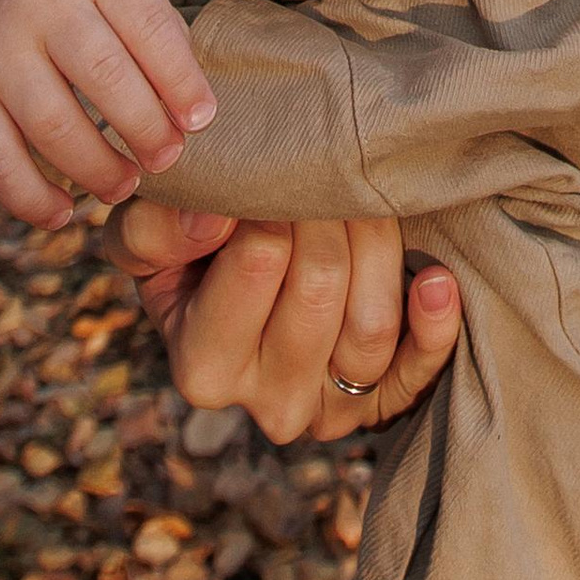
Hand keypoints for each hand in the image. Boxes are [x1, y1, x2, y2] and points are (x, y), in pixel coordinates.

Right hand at [0, 0, 217, 227]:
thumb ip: (154, 35)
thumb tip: (192, 116)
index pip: (149, 27)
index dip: (182, 81)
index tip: (201, 121)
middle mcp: (40, 5)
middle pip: (104, 76)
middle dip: (145, 129)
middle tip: (167, 159)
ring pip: (52, 125)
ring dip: (97, 169)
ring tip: (124, 185)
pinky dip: (30, 198)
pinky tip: (62, 212)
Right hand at [116, 200, 461, 442]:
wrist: (233, 289)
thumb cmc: (186, 253)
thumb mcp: (145, 233)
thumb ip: (157, 227)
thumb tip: (215, 219)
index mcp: (203, 369)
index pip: (258, 261)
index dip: (273, 200)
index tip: (271, 168)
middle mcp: (267, 404)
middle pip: (321, 288)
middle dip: (327, 214)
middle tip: (321, 173)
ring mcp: (330, 411)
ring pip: (370, 324)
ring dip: (378, 247)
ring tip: (358, 203)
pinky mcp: (385, 402)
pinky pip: (420, 368)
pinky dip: (434, 321)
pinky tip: (433, 277)